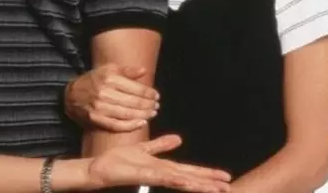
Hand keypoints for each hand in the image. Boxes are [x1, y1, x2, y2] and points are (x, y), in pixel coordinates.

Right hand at [65, 64, 157, 131]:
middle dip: (148, 105)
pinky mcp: (97, 119)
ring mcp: (100, 107)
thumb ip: (127, 70)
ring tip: (152, 114)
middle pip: (134, 102)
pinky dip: (131, 126)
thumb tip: (144, 71)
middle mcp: (104, 92)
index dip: (149, 93)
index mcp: (109, 78)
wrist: (72, 94)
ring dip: (144, 115)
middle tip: (156, 106)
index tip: (156, 96)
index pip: (136, 88)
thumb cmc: (93, 80)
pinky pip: (118, 125)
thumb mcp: (108, 69)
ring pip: (128, 114)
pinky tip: (141, 123)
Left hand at [85, 134, 230, 191]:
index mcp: (162, 167)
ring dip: (199, 184)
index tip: (225, 177)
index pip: (189, 170)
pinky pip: (162, 177)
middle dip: (209, 182)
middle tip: (229, 187)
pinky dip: (176, 179)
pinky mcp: (144, 175)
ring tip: (217, 189)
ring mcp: (154, 175)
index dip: (207, 174)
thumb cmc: (118, 161)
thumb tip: (179, 139)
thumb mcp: (143, 149)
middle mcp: (161, 173)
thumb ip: (160, 145)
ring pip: (182, 180)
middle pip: (190, 177)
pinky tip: (187, 180)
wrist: (99, 169)